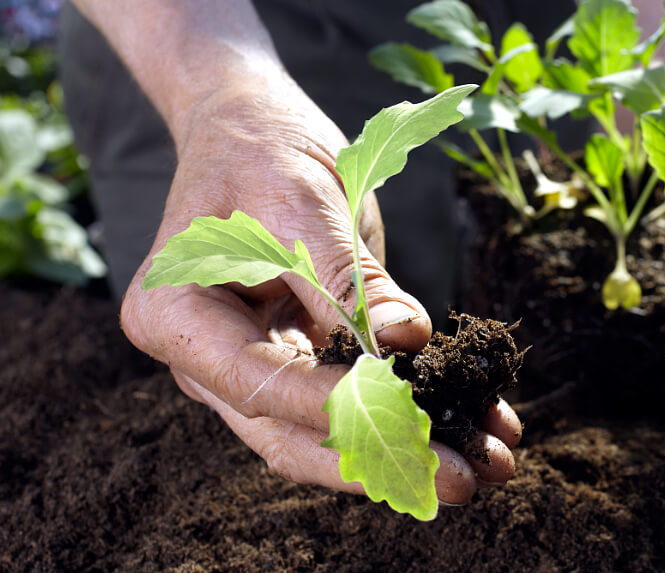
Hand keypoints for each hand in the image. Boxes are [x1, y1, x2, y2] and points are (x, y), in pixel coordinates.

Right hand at [119, 85, 521, 504]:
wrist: (253, 127)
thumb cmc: (260, 149)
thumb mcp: (303, 201)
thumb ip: (348, 278)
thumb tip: (405, 341)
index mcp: (177, 316)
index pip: (258, 384)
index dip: (335, 409)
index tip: (412, 419)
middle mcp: (207, 359)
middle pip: (291, 433)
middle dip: (381, 458)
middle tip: (462, 478)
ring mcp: (253, 364)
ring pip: (326, 433)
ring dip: (406, 449)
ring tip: (487, 459)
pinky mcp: (300, 358)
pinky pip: (351, 399)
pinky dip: (410, 411)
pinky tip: (475, 418)